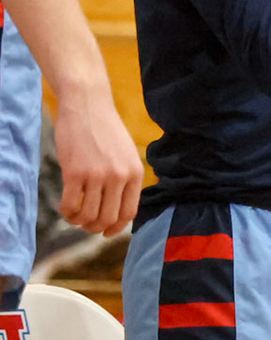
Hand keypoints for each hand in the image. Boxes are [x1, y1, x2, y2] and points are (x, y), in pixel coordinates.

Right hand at [53, 81, 143, 235]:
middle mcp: (119, 176)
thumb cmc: (105, 131)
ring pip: (88, 215)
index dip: (117, 228)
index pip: (129, 213)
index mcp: (135, 173)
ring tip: (75, 217)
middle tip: (87, 225)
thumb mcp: (127, 154)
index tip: (106, 232)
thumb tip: (120, 211)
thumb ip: (126, 179)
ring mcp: (97, 175)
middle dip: (96, 228)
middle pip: (108, 218)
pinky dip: (67, 213)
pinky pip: (70, 205)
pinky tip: (65, 209)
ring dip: (79, 222)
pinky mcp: (74, 172)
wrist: (88, 106)